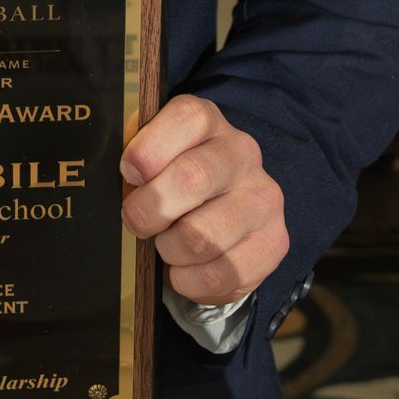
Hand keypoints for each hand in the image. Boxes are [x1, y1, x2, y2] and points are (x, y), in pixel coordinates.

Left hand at [121, 95, 289, 304]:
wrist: (222, 223)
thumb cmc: (173, 186)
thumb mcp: (152, 160)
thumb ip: (136, 157)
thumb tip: (124, 173)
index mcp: (209, 123)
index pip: (186, 118)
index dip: (148, 149)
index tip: (128, 173)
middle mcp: (243, 154)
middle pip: (192, 178)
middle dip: (149, 210)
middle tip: (136, 222)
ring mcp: (263, 199)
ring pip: (202, 236)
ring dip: (169, 250)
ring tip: (166, 246)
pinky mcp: (274, 243)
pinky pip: (220, 274)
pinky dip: (189, 281)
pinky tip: (185, 269)